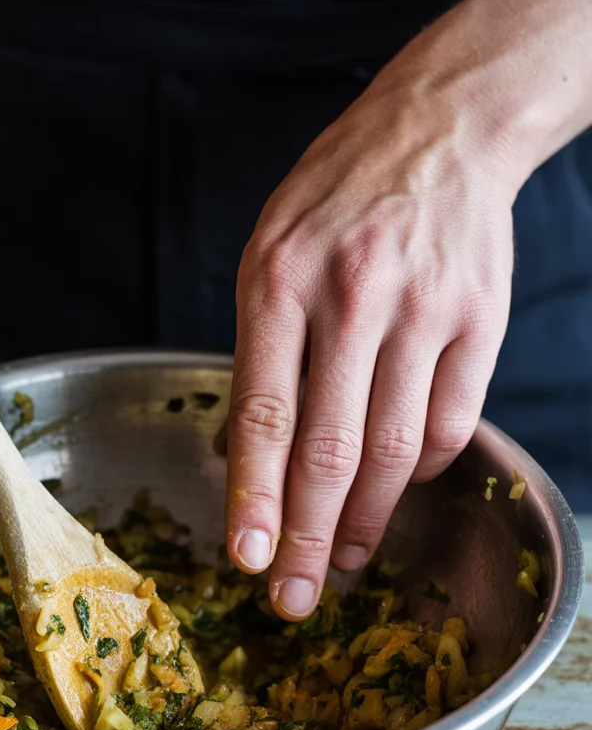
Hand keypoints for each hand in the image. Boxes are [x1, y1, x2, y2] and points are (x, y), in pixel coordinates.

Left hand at [225, 69, 516, 619]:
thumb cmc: (335, 200)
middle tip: (294, 599)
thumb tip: (258, 459)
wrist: (439, 130)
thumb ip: (263, 350)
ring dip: (367, 520)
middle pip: (332, 450)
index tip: (247, 560)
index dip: (254, 497)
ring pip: (395, 450)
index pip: (264, 413)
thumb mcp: (268, 253)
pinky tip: (397, 484)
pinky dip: (419, 470)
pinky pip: (451, 425)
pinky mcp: (482, 320)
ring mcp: (425, 309)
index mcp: (279, 280)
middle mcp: (353, 296)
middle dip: (310, 538)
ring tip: (344, 559)